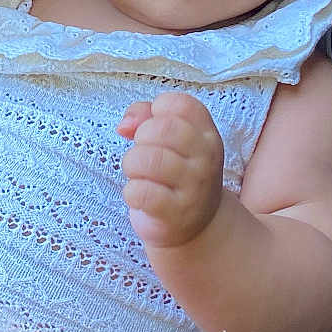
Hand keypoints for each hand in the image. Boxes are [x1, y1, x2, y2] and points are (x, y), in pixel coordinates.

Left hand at [118, 92, 224, 248]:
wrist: (196, 228)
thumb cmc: (175, 175)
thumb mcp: (169, 141)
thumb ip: (144, 116)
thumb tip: (125, 125)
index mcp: (207, 134)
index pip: (179, 104)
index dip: (155, 112)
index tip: (154, 130)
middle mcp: (206, 158)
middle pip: (160, 128)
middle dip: (139, 140)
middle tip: (144, 157)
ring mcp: (194, 187)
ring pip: (146, 159)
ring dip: (132, 167)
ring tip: (141, 177)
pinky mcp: (176, 213)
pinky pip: (140, 192)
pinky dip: (132, 193)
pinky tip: (142, 197)